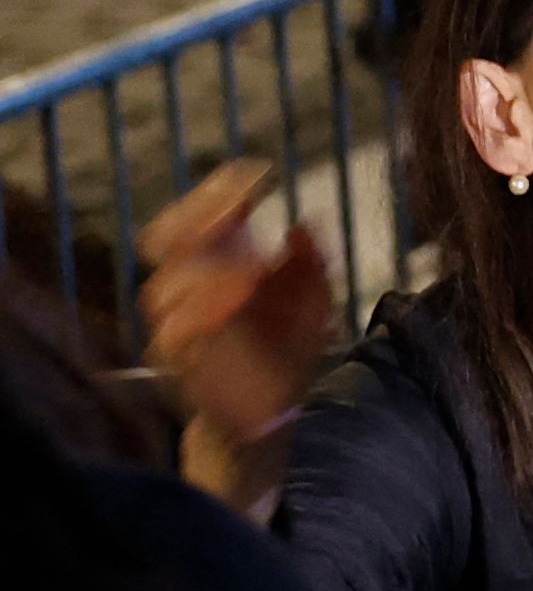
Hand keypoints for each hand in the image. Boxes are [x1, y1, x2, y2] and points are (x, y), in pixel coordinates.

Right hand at [142, 162, 335, 505]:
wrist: (270, 418)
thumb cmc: (285, 351)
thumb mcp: (314, 303)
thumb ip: (313, 263)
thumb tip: (305, 222)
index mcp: (215, 270)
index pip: (198, 217)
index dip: (222, 191)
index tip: (263, 173)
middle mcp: (187, 293)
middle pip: (164, 239)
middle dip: (200, 215)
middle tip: (242, 203)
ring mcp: (178, 330)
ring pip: (161, 287)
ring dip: (206, 267)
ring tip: (250, 258)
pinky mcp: (182, 367)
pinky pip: (173, 337)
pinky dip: (203, 315)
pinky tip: (238, 297)